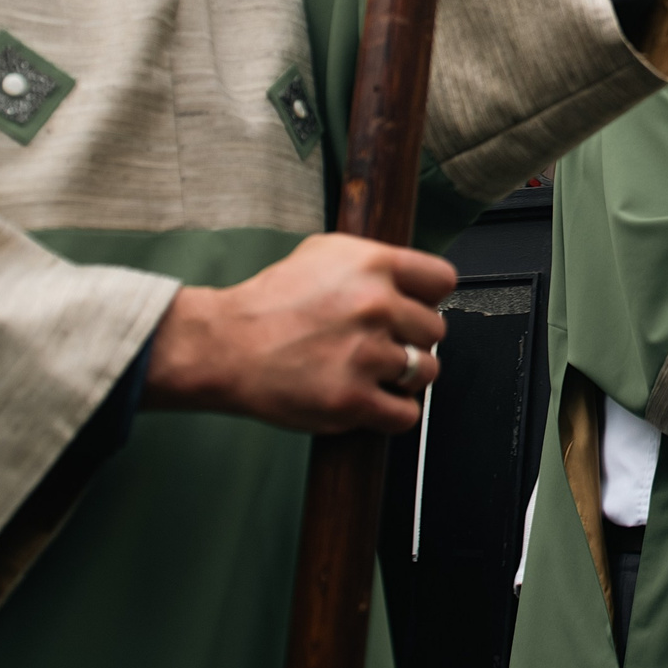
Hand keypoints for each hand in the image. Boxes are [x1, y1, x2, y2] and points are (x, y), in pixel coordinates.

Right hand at [146, 233, 455, 432]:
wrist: (225, 346)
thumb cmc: (269, 302)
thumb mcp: (323, 252)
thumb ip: (374, 261)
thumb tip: (414, 276)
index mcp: (373, 265)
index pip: (443, 280)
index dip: (429, 297)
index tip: (416, 308)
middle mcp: (375, 306)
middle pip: (434, 330)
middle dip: (410, 338)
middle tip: (381, 343)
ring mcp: (366, 354)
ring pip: (425, 371)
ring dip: (405, 376)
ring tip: (373, 371)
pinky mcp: (353, 400)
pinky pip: (406, 415)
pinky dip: (393, 412)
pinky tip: (372, 400)